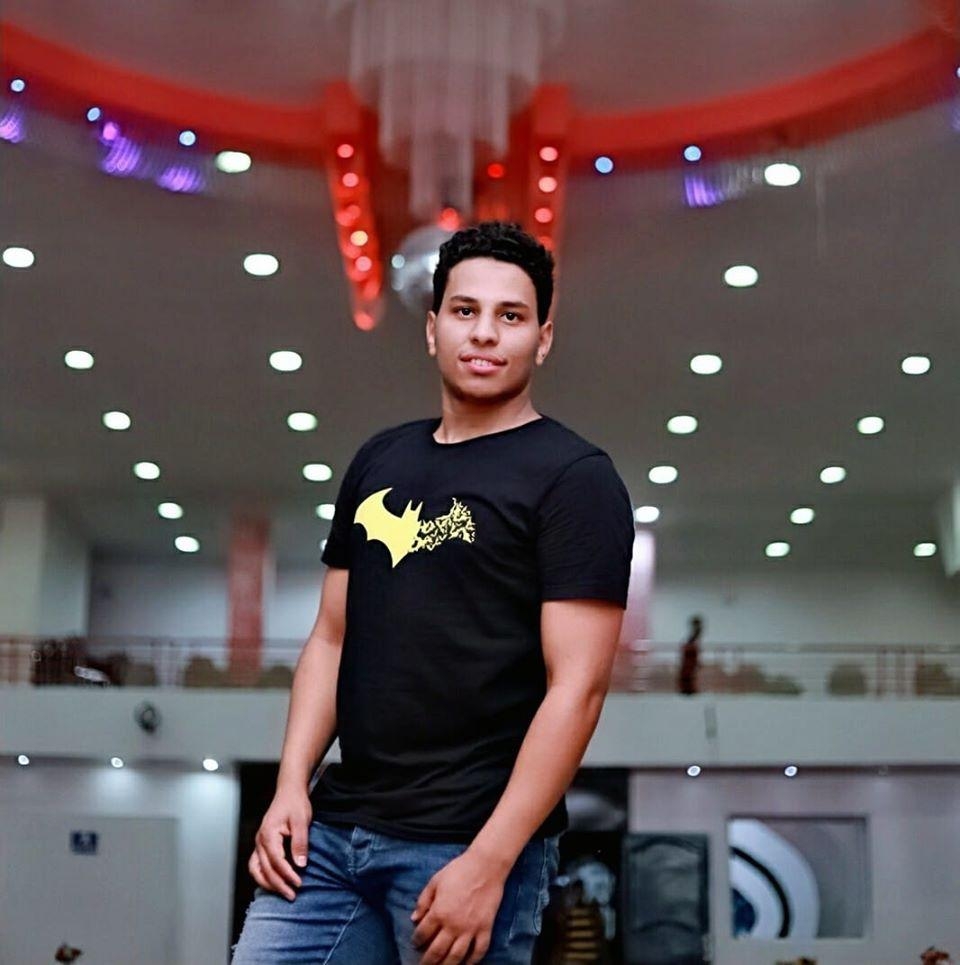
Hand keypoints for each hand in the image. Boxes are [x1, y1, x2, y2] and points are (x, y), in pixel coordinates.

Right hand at [248, 786, 311, 900]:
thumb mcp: (301, 821)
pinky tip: (273, 883)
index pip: (276, 861)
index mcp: (268, 834)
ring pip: (257, 870)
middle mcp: (260, 841)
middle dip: (279, 884)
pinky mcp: (261, 845)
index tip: (299, 883)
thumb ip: (300, 842)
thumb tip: (300, 864)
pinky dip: (263, 876)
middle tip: (292, 895)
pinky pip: (257, 865)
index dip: (287, 874)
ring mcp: (258, 843)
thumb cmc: (295, 804)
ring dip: (268, 884)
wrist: (289, 792)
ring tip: (283, 892)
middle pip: (266, 869)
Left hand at [410, 849, 508, 963]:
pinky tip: (467, 964)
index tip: (415, 944)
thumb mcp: (435, 881)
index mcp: (439, 912)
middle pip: (437, 951)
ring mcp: (470, 929)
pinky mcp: (485, 928)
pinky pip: (479, 951)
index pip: (423, 933)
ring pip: (456, 956)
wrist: (485, 866)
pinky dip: (473, 961)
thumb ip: (423, 901)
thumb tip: (414, 919)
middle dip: (427, 961)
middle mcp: (453, 925)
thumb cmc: (459, 870)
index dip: (417, 940)